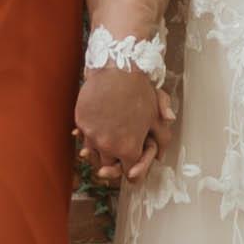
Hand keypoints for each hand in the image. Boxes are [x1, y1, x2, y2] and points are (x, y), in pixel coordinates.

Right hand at [76, 65, 165, 185]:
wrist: (117, 68)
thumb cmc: (140, 91)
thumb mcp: (156, 115)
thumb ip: (162, 138)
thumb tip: (161, 156)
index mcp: (129, 149)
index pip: (129, 175)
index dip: (133, 170)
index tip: (132, 164)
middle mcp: (108, 146)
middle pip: (108, 168)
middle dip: (114, 163)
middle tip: (117, 153)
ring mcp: (92, 136)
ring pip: (93, 155)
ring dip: (99, 151)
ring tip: (107, 140)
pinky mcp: (81, 123)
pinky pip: (83, 138)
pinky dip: (88, 137)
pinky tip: (96, 128)